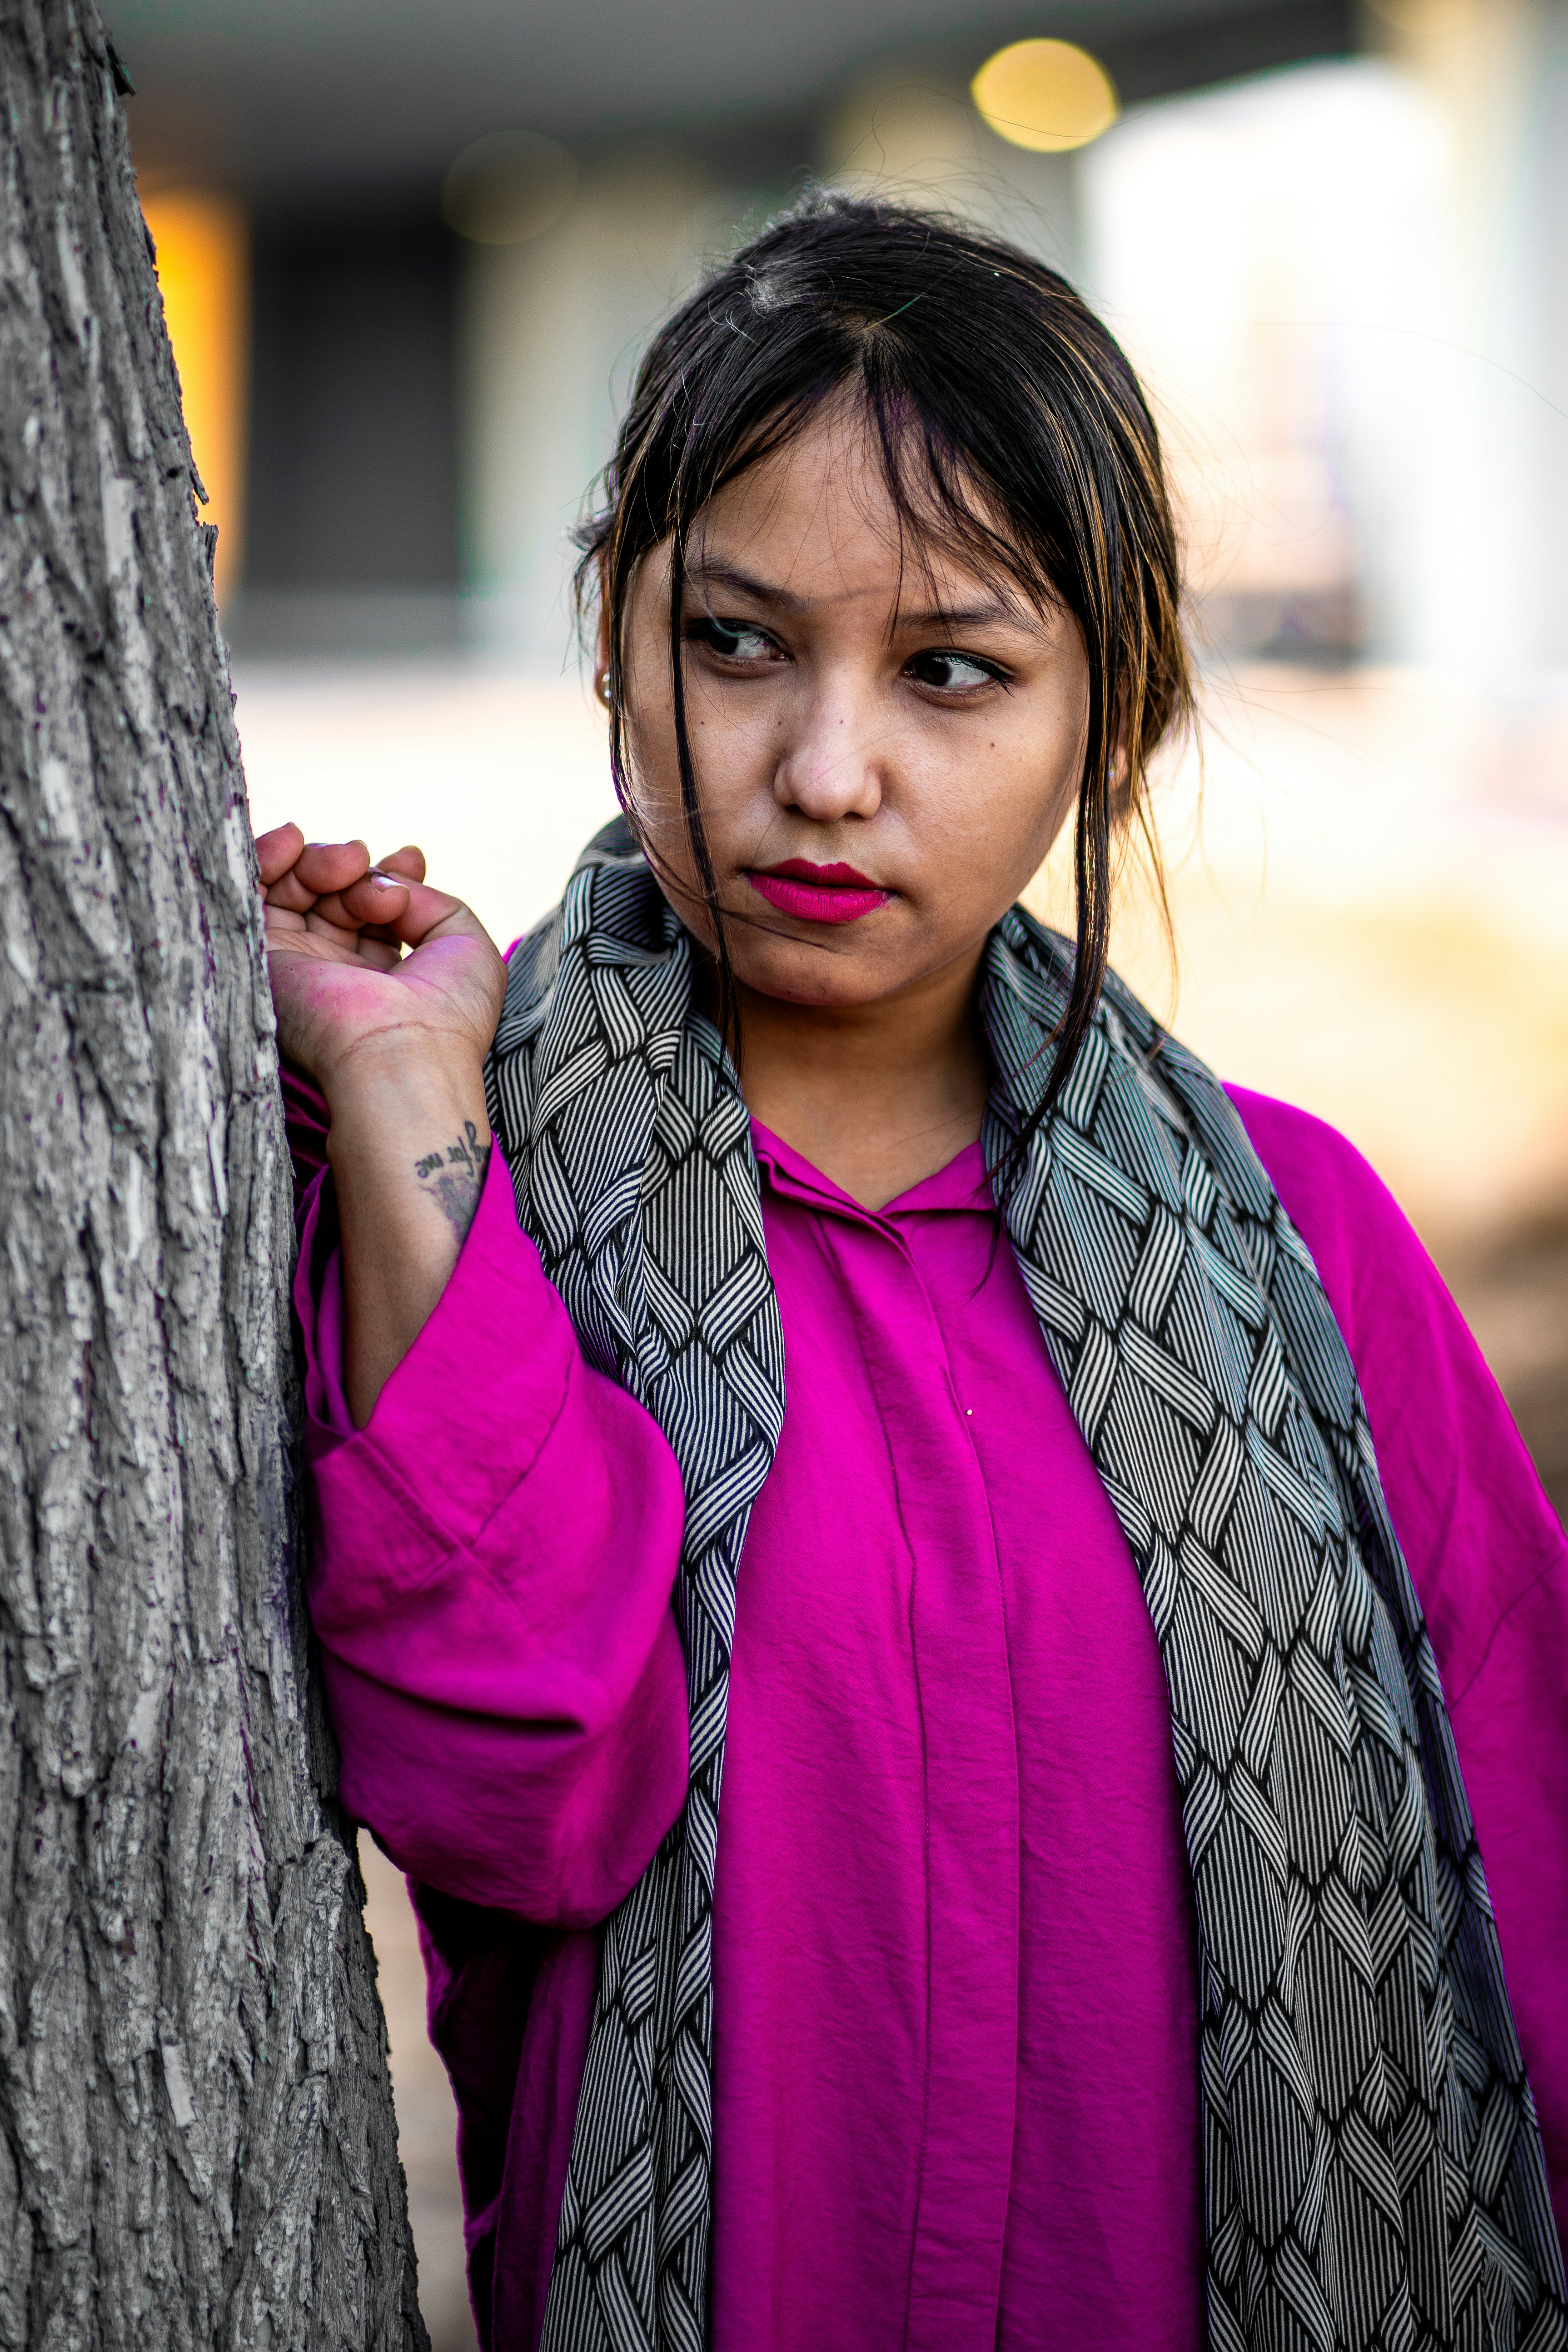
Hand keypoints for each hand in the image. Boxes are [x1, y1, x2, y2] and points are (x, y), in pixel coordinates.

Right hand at [254, 824, 506, 1100]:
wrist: (402, 1055)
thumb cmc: (448, 1016)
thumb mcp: (467, 946)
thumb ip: (433, 902)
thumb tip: (391, 881)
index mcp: (384, 977)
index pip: (370, 909)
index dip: (385, 875)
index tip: (408, 861)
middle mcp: (337, 972)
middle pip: (331, 895)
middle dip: (355, 868)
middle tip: (371, 867)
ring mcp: (299, 965)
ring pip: (292, 890)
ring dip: (321, 861)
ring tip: (349, 862)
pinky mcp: (262, 959)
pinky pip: (250, 895)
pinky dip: (268, 857)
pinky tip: (293, 840)